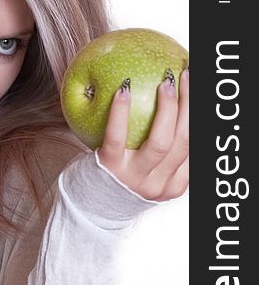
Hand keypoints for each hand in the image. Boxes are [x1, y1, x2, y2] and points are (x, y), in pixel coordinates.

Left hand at [98, 68, 188, 200]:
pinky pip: (117, 137)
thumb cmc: (118, 181)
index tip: (197, 89)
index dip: (198, 116)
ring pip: (160, 141)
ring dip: (167, 107)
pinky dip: (121, 112)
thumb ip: (163, 154)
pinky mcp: (109, 168)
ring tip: (165, 82)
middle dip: (189, 106)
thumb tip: (177, 107)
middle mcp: (157, 185)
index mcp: (173, 185)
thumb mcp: (147, 174)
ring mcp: (134, 179)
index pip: (194, 147)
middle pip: (184, 141)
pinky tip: (123, 90)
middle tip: (185, 77)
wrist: (86, 207)